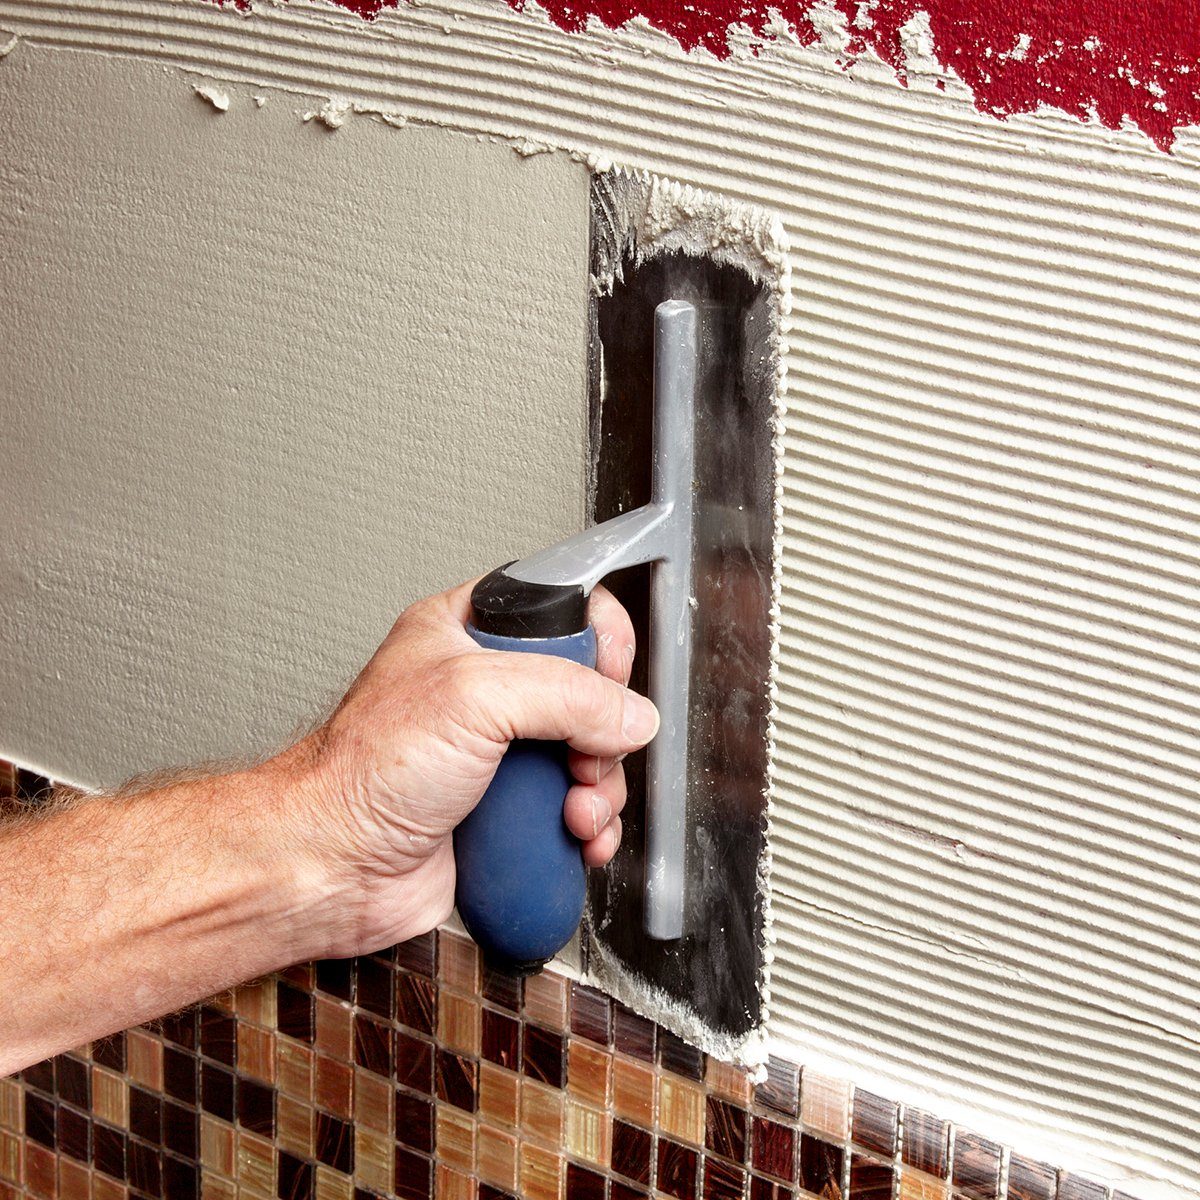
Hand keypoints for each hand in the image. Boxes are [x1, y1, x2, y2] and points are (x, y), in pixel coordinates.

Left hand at [272, 579, 658, 958]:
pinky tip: (577, 839)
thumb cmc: (364, 774)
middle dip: (603, 732)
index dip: (597, 639)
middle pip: (588, 691)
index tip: (606, 675)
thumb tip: (629, 715)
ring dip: (600, 788)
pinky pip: (576, 809)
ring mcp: (497, 753)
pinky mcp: (507, 811)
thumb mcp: (473, 698)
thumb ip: (566, 693)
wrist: (333, 868)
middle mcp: (484, 690)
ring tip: (574, 812)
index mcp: (465, 632)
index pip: (560, 608)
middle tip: (583, 756)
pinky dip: (591, 828)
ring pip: (590, 756)